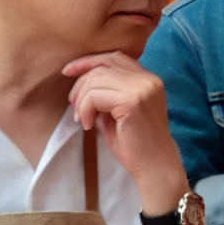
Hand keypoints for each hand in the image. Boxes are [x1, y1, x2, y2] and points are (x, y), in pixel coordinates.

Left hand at [63, 52, 187, 213]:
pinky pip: (95, 96)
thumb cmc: (137, 144)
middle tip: (75, 109)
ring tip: (84, 120)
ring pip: (96, 80)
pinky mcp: (133, 102)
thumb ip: (109, 92)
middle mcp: (149, 80)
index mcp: (149, 80)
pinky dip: (86, 109)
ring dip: (82, 100)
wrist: (155, 167)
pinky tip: (90, 126)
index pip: (114, 57)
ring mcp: (143, 89)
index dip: (88, 62)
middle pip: (102, 67)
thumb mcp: (121, 111)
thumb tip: (80, 80)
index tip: (68, 72)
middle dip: (80, 85)